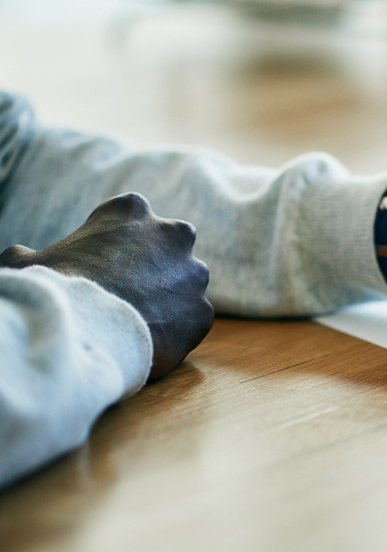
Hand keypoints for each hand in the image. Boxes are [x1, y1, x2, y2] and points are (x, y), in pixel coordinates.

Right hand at [0, 193, 213, 380]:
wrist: (81, 331)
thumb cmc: (51, 289)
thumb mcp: (26, 262)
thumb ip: (30, 255)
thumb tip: (18, 258)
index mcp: (131, 210)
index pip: (130, 217)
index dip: (115, 242)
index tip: (101, 263)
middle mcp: (173, 233)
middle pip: (169, 246)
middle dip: (154, 264)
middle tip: (127, 290)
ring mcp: (193, 274)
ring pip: (186, 284)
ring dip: (169, 297)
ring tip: (137, 320)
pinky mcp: (202, 311)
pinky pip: (191, 320)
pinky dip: (176, 331)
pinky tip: (150, 342)